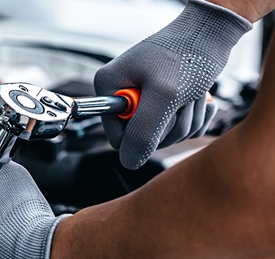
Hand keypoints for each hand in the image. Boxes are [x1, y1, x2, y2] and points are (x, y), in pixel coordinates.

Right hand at [94, 0, 250, 169]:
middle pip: (142, 139)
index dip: (143, 135)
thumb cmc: (188, 53)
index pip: (117, 137)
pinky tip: (198, 98)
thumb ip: (143, 131)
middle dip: (171, 124)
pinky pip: (178, 129)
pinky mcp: (163, 104)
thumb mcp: (165, 94)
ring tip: (192, 93)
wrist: (212, 32)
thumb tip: (129, 161)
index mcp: (110, 88)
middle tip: (182, 99)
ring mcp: (142, 100)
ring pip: (164, 136)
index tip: (162, 112)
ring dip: (187, 119)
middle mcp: (122, 95)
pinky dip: (195, 118)